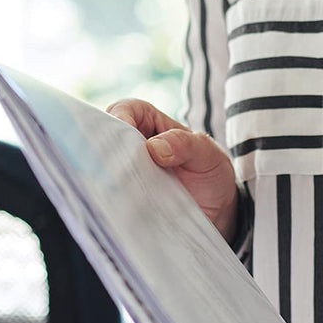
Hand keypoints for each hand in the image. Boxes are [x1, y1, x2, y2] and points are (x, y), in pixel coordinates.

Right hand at [107, 98, 240, 241]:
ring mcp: (127, 172)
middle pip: (105, 137)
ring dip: (108, 175)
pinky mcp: (126, 197)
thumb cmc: (211, 173)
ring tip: (118, 187)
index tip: (123, 134)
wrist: (218, 213)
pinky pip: (111, 193)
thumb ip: (186, 144)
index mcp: (150, 123)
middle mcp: (133, 145)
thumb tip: (154, 148)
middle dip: (106, 149)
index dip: (120, 117)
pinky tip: (119, 204)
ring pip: (104, 166)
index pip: (125, 109)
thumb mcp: (207, 154)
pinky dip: (112, 197)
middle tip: (117, 165)